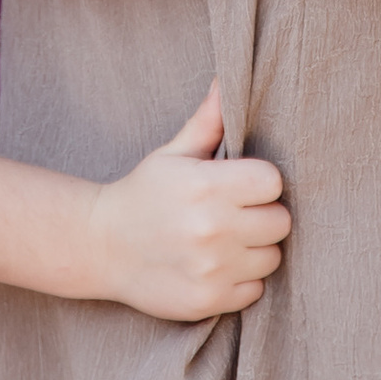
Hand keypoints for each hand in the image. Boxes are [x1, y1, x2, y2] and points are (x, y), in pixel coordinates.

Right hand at [86, 82, 291, 319]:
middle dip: (263, 215)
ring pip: (272, 257)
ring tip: (226, 240)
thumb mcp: (172, 154)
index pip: (273, 182)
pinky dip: (242, 280)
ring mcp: (211, 268)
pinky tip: (216, 266)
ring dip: (255, 249)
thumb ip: (208, 121)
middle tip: (237, 213)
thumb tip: (229, 79)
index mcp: (206, 186)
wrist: (101, 246)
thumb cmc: (144, 193)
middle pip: (280, 221)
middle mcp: (212, 229)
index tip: (242, 185)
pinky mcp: (208, 301)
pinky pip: (255, 290)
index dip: (261, 182)